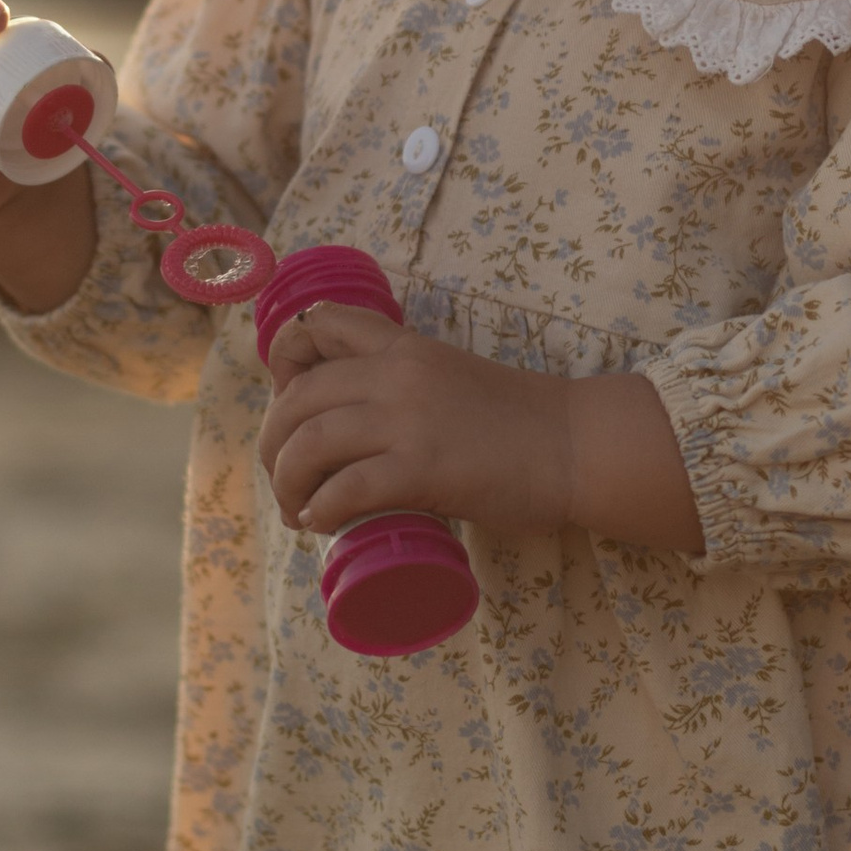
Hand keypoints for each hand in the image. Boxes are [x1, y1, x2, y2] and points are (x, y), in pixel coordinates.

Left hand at [256, 307, 704, 551]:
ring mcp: (408, 420)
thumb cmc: (521, 423)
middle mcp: (396, 375)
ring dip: (287, 483)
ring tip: (298, 512)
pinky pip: (346, 487)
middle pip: (296, 398)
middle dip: (273, 445)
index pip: (316, 326)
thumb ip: (404, 386)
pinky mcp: (423, 468)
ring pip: (309, 442)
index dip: (283, 363)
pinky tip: (322, 524)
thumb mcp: (449, 377)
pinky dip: (321, 509)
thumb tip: (356, 427)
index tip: (290, 404)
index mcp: (402, 347)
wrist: (577, 445)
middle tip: (284, 481)